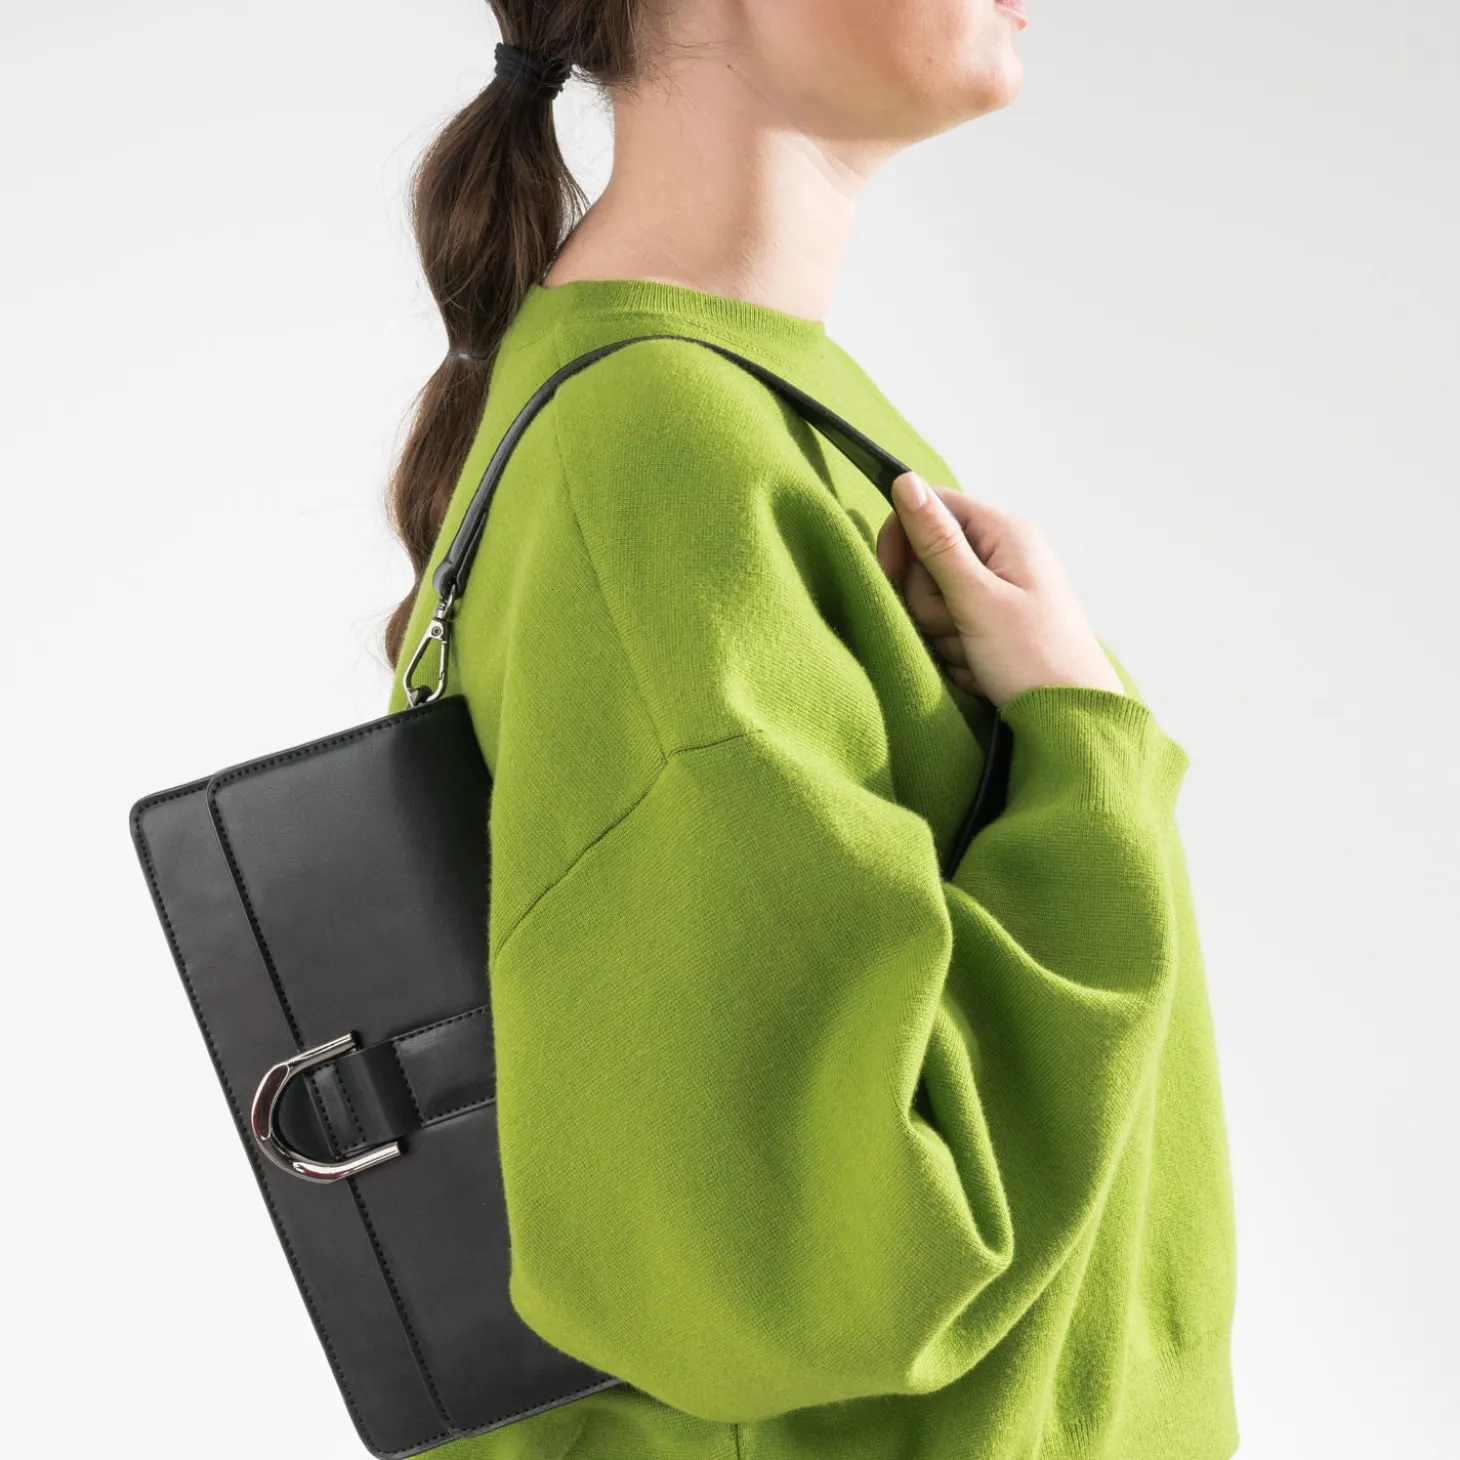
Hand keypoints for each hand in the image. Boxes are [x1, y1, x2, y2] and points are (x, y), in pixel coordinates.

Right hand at [875, 471, 1124, 707]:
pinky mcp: (994, 624)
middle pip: (928, 559)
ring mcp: (999, 591)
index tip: (891, 575)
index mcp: (1005, 534)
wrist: (1072, 720)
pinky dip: (957, 650)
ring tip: (975, 652)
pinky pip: (951, 628)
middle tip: (958, 626)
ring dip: (944, 632)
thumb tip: (905, 481)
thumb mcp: (977, 597)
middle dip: (930, 600)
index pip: (933, 506)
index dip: (904, 537)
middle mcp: (1003, 555)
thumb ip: (937, 541)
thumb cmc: (1034, 658)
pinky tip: (981, 667)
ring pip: (935, 599)